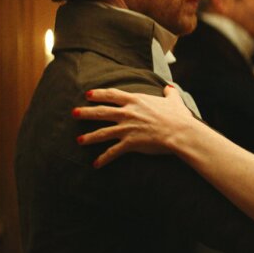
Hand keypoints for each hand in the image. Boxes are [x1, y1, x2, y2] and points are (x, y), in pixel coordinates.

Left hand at [74, 86, 198, 167]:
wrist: (179, 131)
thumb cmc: (178, 117)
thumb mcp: (174, 101)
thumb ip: (170, 94)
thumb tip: (170, 88)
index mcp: (136, 100)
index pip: (112, 95)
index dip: (99, 94)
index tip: (88, 94)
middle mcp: (127, 113)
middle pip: (101, 111)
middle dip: (86, 112)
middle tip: (74, 113)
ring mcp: (127, 128)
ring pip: (102, 132)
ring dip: (89, 137)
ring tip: (79, 141)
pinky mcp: (130, 143)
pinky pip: (113, 152)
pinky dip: (104, 158)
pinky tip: (96, 164)